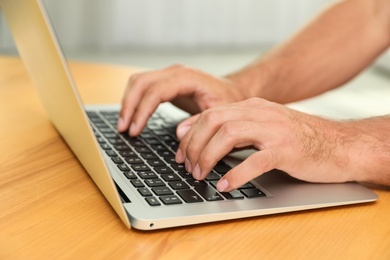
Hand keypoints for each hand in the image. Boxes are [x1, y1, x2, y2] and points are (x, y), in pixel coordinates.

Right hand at [117, 64, 245, 135]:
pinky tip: (132, 117)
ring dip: (127, 103)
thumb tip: (179, 134)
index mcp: (188, 78)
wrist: (233, 91)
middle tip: (124, 129)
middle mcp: (175, 72)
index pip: (156, 90)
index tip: (135, 130)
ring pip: (137, 82)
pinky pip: (142, 87)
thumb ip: (201, 122)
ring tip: (124, 126)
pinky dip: (133, 101)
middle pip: (141, 82)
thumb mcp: (220, 114)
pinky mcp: (166, 82)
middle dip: (129, 106)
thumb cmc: (228, 101)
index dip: (142, 111)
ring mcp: (169, 75)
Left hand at [175, 98, 355, 191]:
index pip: (210, 114)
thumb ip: (236, 129)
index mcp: (252, 107)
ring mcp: (274, 130)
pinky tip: (225, 185)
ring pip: (229, 134)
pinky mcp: (287, 150)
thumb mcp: (263, 127)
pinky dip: (236, 174)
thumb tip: (204, 139)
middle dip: (194, 144)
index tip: (179, 152)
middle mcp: (261, 113)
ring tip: (200, 175)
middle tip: (187, 166)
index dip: (189, 134)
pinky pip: (256, 160)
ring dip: (208, 156)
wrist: (339, 144)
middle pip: (214, 120)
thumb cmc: (298, 139)